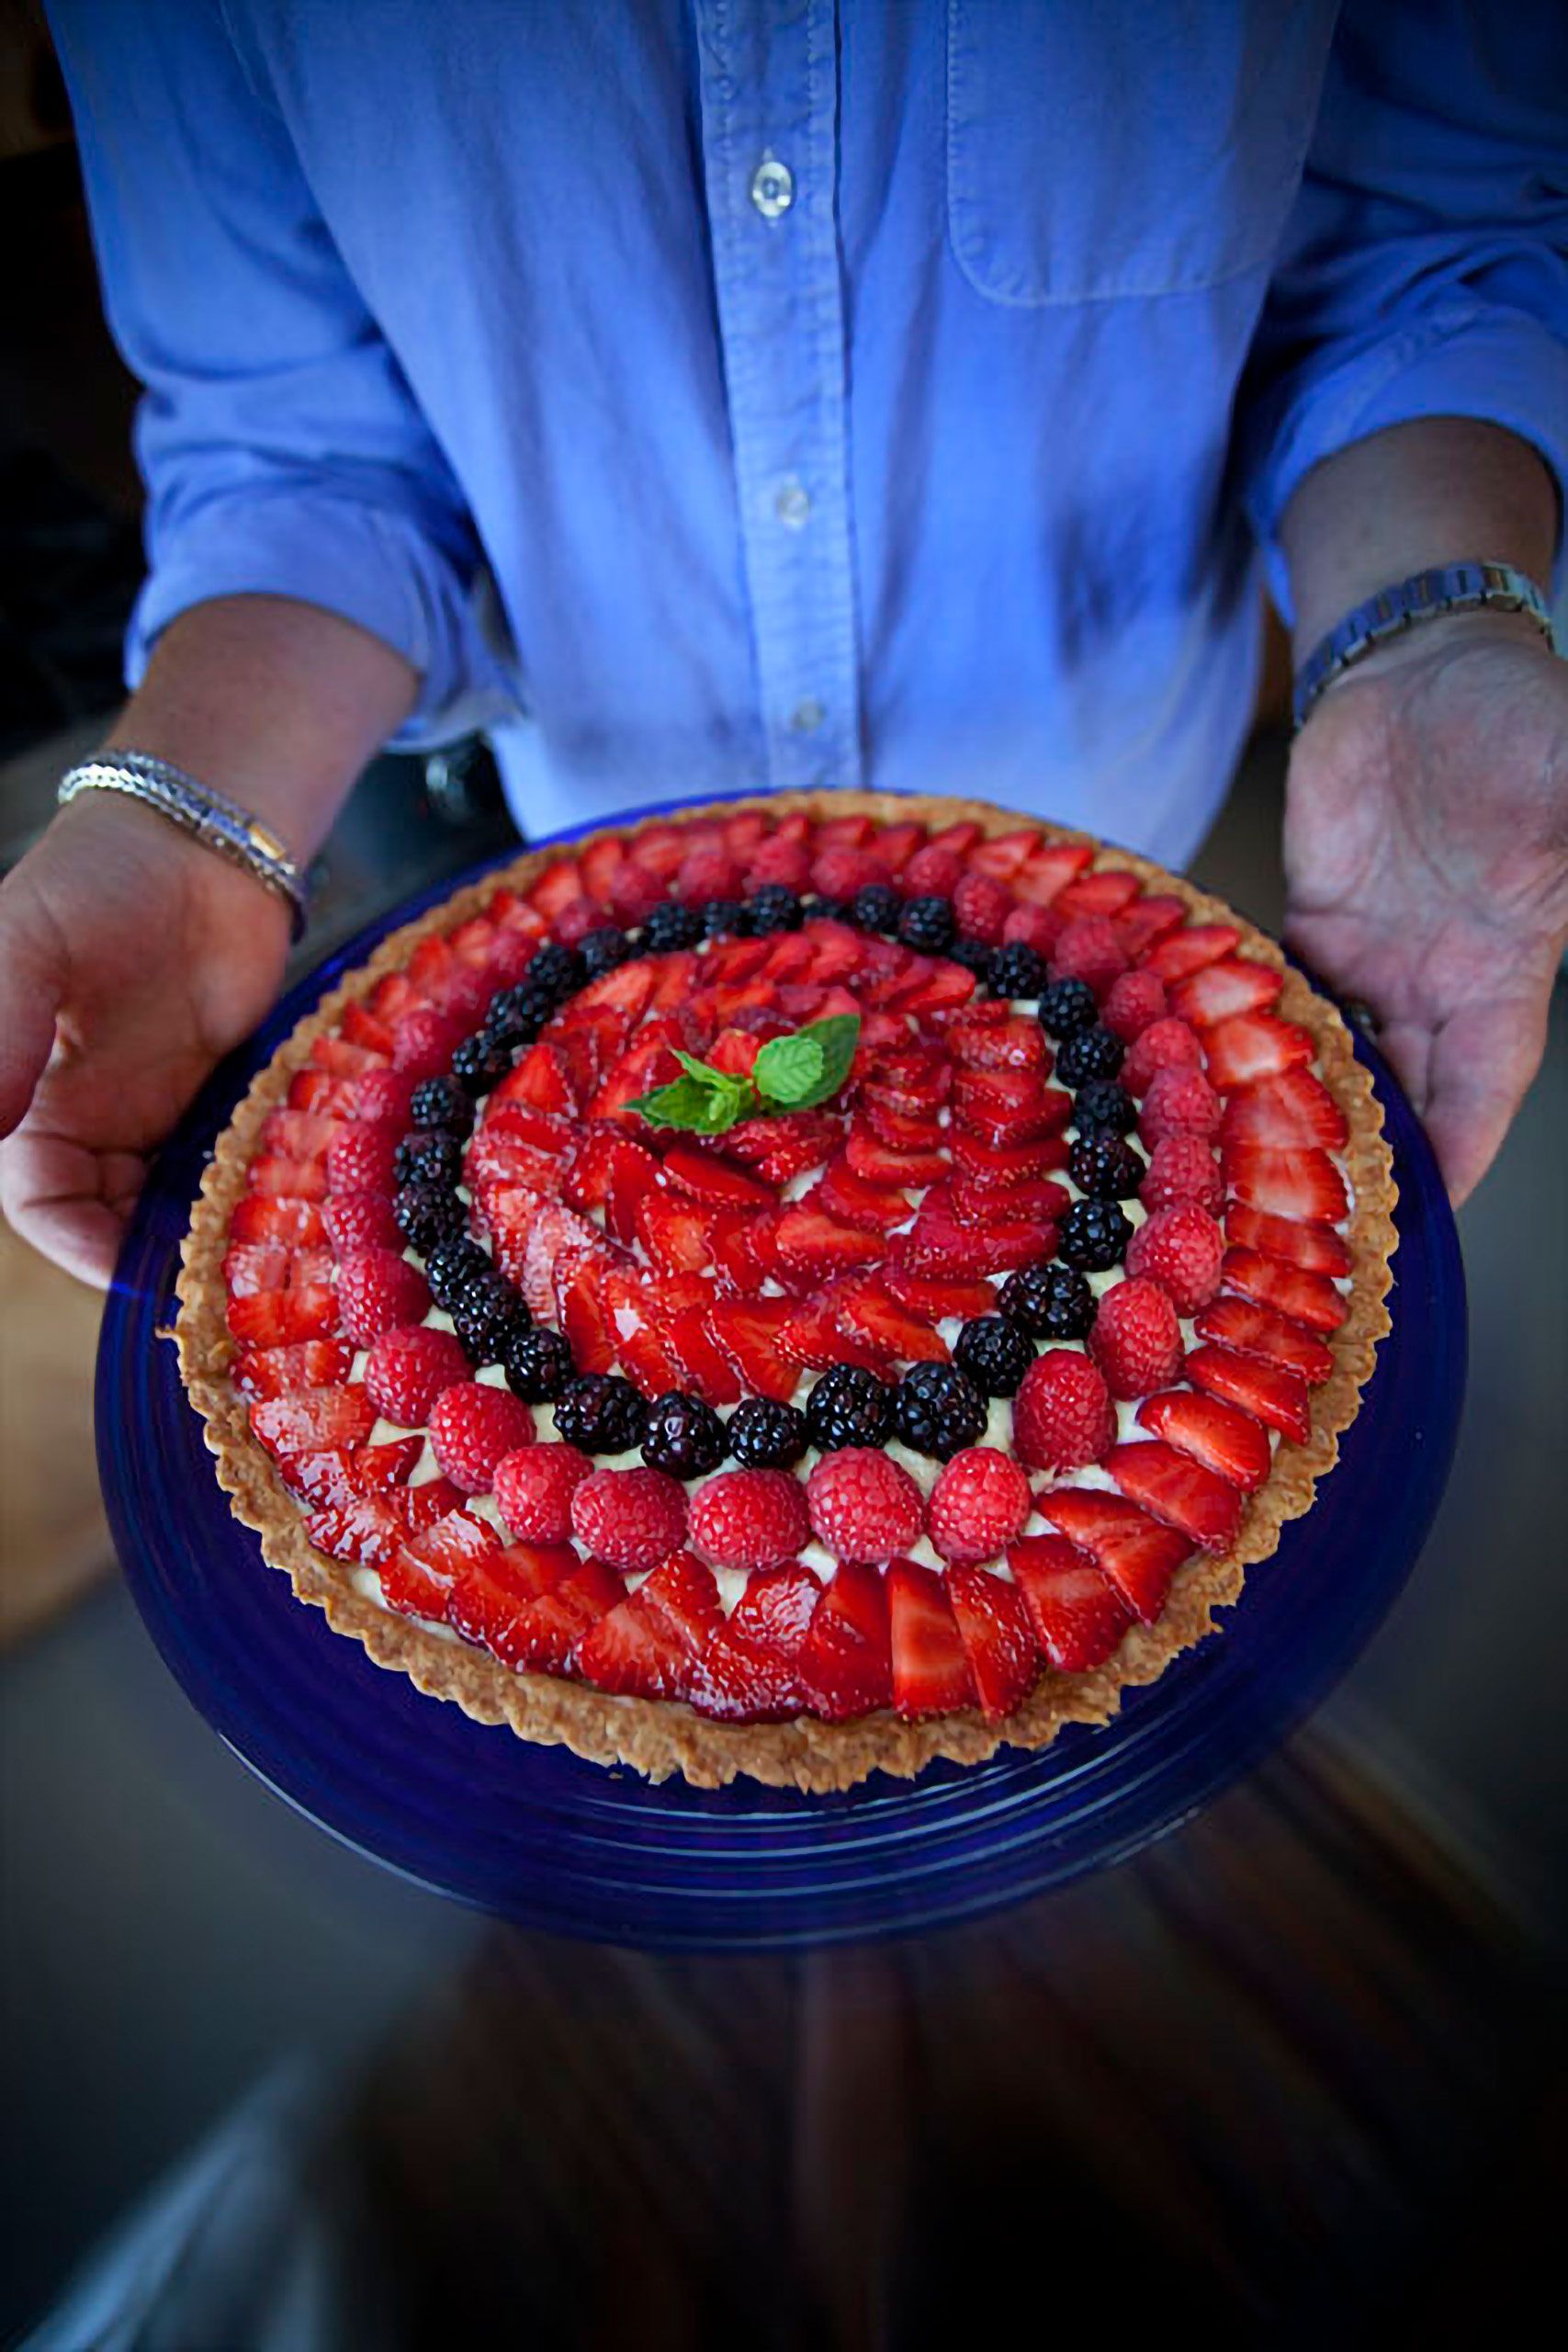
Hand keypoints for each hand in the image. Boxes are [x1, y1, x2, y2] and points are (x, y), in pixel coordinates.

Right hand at [0, 794, 290, 1283]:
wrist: (200, 843)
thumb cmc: (97, 881)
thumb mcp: (24, 947)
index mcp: (29, 1107)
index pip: (44, 1208)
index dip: (81, 1248)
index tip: (135, 1272)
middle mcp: (92, 1122)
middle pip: (115, 1224)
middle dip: (160, 1256)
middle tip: (221, 1276)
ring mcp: (162, 1114)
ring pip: (180, 1205)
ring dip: (213, 1231)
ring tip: (262, 1249)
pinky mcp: (226, 1101)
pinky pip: (235, 1170)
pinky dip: (256, 1191)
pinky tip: (292, 1203)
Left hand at [1283, 614, 1567, 1205]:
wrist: (1426, 666)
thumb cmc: (1515, 717)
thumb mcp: (1567, 776)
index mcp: (1505, 971)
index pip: (1484, 1088)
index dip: (1458, 1151)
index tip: (1424, 1218)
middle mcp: (1433, 982)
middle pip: (1399, 1097)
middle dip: (1359, 1159)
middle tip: (1301, 1224)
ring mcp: (1368, 957)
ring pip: (1329, 1058)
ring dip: (1291, 1111)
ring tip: (1236, 1176)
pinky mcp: (1307, 922)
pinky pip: (1269, 995)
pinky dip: (1240, 1033)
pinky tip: (1199, 1078)